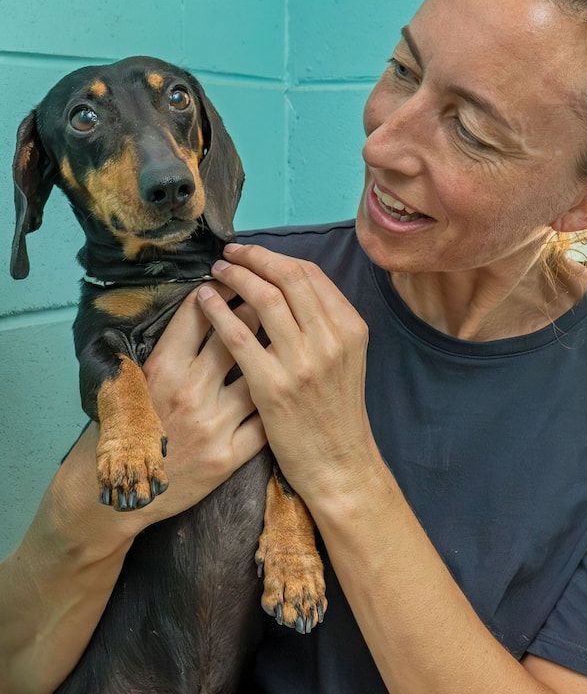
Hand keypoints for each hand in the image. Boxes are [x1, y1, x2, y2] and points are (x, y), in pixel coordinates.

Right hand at [51, 285, 266, 546]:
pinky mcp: (227, 458)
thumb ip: (172, 345)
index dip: (221, 288)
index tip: (236, 275)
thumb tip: (205, 302)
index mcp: (162, 366)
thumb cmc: (127, 427)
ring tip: (287, 338)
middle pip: (237, 334)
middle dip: (257, 308)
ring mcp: (212, 425)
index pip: (199, 311)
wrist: (115, 494)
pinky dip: (275, 402)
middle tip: (273, 295)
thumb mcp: (138, 378)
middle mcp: (189, 391)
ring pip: (258, 373)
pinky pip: (264, 421)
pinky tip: (285, 388)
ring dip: (273, 354)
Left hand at [196, 243, 375, 508]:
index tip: (252, 253)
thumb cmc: (335, 410)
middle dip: (253, 258)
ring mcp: (302, 362)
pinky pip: (238, 335)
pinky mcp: (273, 386)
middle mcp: (330, 339)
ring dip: (234, 277)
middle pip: (287, 277)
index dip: (275, 257)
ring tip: (216, 272)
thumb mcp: (346, 357)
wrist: (338, 463)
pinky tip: (204, 300)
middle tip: (229, 253)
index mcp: (350, 327)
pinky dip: (218, 311)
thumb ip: (324, 321)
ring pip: (263, 298)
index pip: (310, 274)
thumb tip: (286, 283)